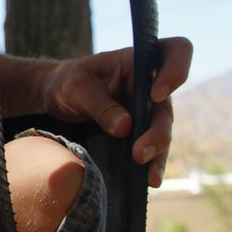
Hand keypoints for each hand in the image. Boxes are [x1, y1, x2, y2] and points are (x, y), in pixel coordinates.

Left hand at [40, 36, 191, 186]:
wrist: (55, 99)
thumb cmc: (67, 82)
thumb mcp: (75, 88)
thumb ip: (99, 104)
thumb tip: (125, 128)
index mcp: (137, 61)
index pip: (176, 52)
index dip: (176, 70)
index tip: (155, 94)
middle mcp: (150, 85)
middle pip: (167, 105)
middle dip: (158, 131)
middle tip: (139, 152)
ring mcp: (148, 110)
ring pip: (163, 130)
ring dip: (157, 152)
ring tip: (147, 173)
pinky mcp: (142, 131)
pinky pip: (154, 146)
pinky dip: (153, 163)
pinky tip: (150, 180)